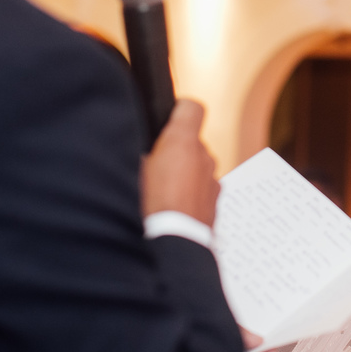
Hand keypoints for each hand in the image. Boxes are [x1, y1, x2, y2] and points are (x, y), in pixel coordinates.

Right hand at [141, 99, 218, 224]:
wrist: (173, 244)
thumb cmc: (150, 206)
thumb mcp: (135, 171)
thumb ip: (145, 153)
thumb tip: (145, 150)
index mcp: (184, 141)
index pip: (192, 108)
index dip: (179, 111)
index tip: (168, 121)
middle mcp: (204, 156)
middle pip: (193, 142)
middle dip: (178, 151)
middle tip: (156, 167)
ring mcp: (213, 179)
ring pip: (198, 167)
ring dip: (185, 174)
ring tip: (164, 193)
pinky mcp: (216, 201)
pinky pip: (202, 189)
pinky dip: (192, 193)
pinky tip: (175, 208)